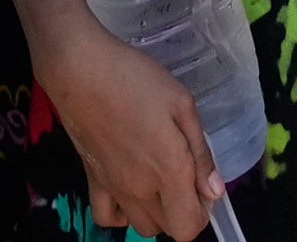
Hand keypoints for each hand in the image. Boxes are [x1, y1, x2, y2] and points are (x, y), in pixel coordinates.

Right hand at [37, 10, 229, 241]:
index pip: (189, 228)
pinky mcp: (92, 181)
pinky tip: (129, 189)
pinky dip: (121, 213)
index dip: (202, 212)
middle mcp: (141, 190)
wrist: (82, 71)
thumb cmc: (138, 80)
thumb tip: (214, 192)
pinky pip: (107, 218)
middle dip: (183, 210)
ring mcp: (114, 189)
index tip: (202, 185)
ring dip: (156, 213)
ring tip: (159, 180)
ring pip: (141, 227)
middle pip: (169, 230)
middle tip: (184, 175)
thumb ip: (200, 153)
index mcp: (169, 172)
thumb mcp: (182, 104)